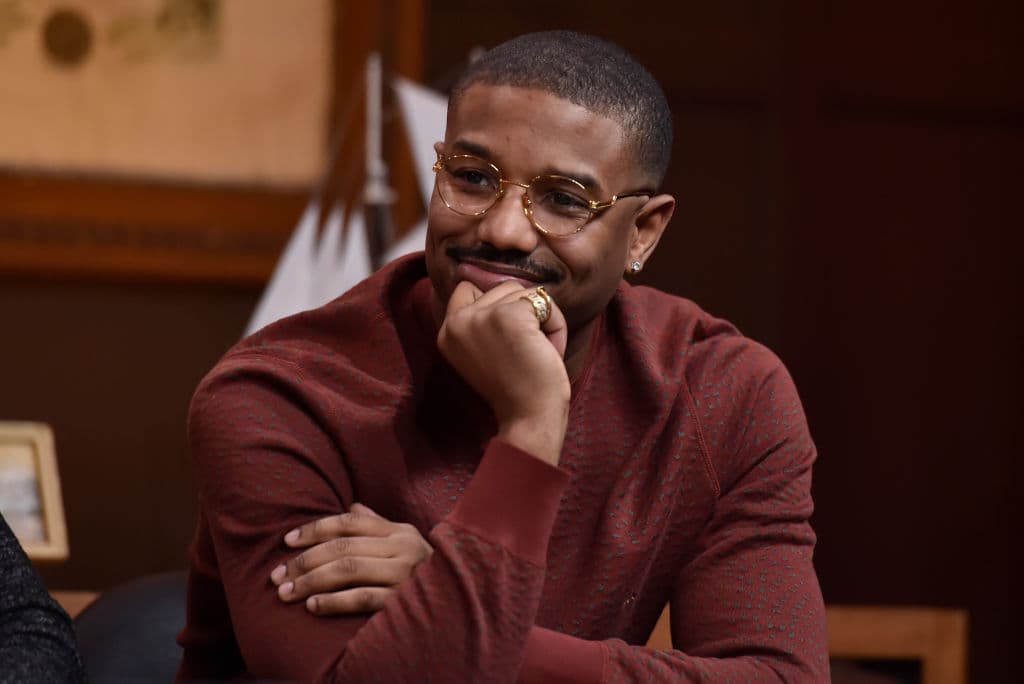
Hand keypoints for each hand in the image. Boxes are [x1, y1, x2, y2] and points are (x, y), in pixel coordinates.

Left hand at [270, 503, 432, 614]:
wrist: (463, 600)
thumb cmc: (426, 572)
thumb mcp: (406, 543)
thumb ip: (378, 525)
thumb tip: (353, 505)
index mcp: (399, 531)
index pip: (350, 522)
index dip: (315, 529)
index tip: (287, 541)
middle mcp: (402, 548)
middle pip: (343, 546)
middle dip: (304, 560)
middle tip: (277, 575)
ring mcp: (404, 574)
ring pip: (348, 569)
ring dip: (311, 580)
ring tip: (286, 592)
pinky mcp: (402, 601)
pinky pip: (362, 598)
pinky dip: (334, 601)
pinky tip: (313, 606)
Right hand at [438, 280, 570, 464]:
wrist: (528, 419)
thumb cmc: (516, 389)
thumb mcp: (484, 351)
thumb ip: (483, 320)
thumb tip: (507, 283)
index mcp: (447, 332)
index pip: (467, 287)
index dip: (495, 304)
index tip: (506, 337)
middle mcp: (457, 321)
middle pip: (501, 286)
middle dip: (523, 312)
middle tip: (525, 351)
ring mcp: (481, 316)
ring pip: (523, 291)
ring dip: (542, 318)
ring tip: (536, 351)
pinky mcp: (509, 315)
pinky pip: (545, 302)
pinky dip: (556, 325)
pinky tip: (549, 351)